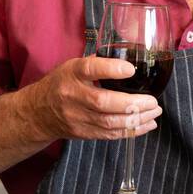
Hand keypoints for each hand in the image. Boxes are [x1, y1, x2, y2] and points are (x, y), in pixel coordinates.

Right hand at [23, 56, 161, 141]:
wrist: (38, 112)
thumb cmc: (62, 83)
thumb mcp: (73, 66)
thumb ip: (98, 63)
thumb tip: (130, 59)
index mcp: (72, 74)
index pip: (90, 69)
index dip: (111, 69)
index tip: (130, 69)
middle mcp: (73, 96)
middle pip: (103, 102)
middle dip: (133, 104)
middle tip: (153, 101)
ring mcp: (77, 117)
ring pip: (109, 122)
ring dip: (137, 119)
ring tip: (154, 112)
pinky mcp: (83, 133)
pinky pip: (110, 134)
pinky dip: (131, 131)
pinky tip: (146, 124)